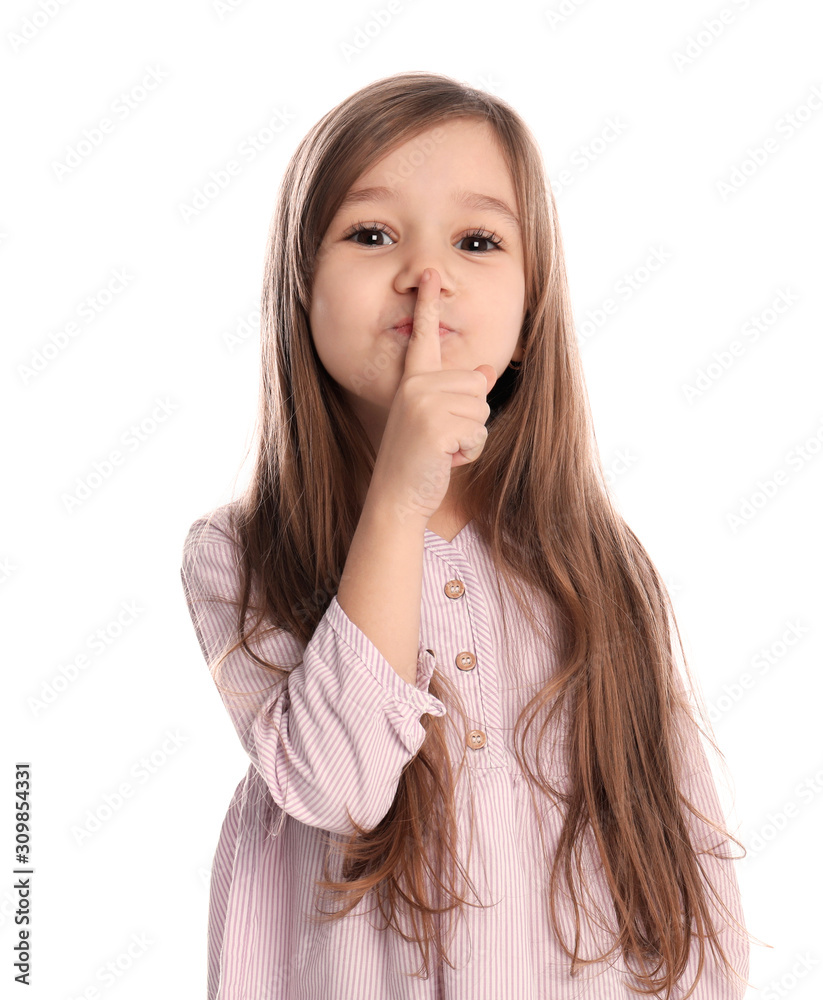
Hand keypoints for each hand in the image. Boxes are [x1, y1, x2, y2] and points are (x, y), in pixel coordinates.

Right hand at [369, 267, 496, 524]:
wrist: (396, 496)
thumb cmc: (417, 461)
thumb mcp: (436, 422)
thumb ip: (458, 395)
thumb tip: (486, 372)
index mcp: (413, 381)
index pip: (424, 337)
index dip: (428, 304)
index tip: (430, 274)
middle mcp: (416, 386)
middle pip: (477, 384)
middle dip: (470, 418)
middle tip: (441, 439)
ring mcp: (424, 404)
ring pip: (481, 410)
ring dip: (470, 438)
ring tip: (441, 450)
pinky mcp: (436, 425)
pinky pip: (478, 433)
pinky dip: (468, 453)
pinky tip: (444, 460)